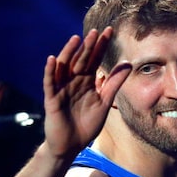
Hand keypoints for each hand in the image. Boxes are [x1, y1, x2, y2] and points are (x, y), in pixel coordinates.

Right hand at [42, 27, 131, 157]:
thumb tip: (127, 64)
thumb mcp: (104, 102)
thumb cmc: (86, 124)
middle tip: (96, 32)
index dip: (101, 46)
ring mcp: (62, 88)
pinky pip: (49, 82)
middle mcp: (73, 81)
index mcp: (87, 81)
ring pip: (64, 67)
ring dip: (69, 53)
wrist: (71, 145)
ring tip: (76, 39)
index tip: (109, 31)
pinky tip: (52, 59)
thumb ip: (114, 84)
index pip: (94, 59)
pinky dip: (50, 71)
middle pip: (81, 60)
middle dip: (88, 46)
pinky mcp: (52, 99)